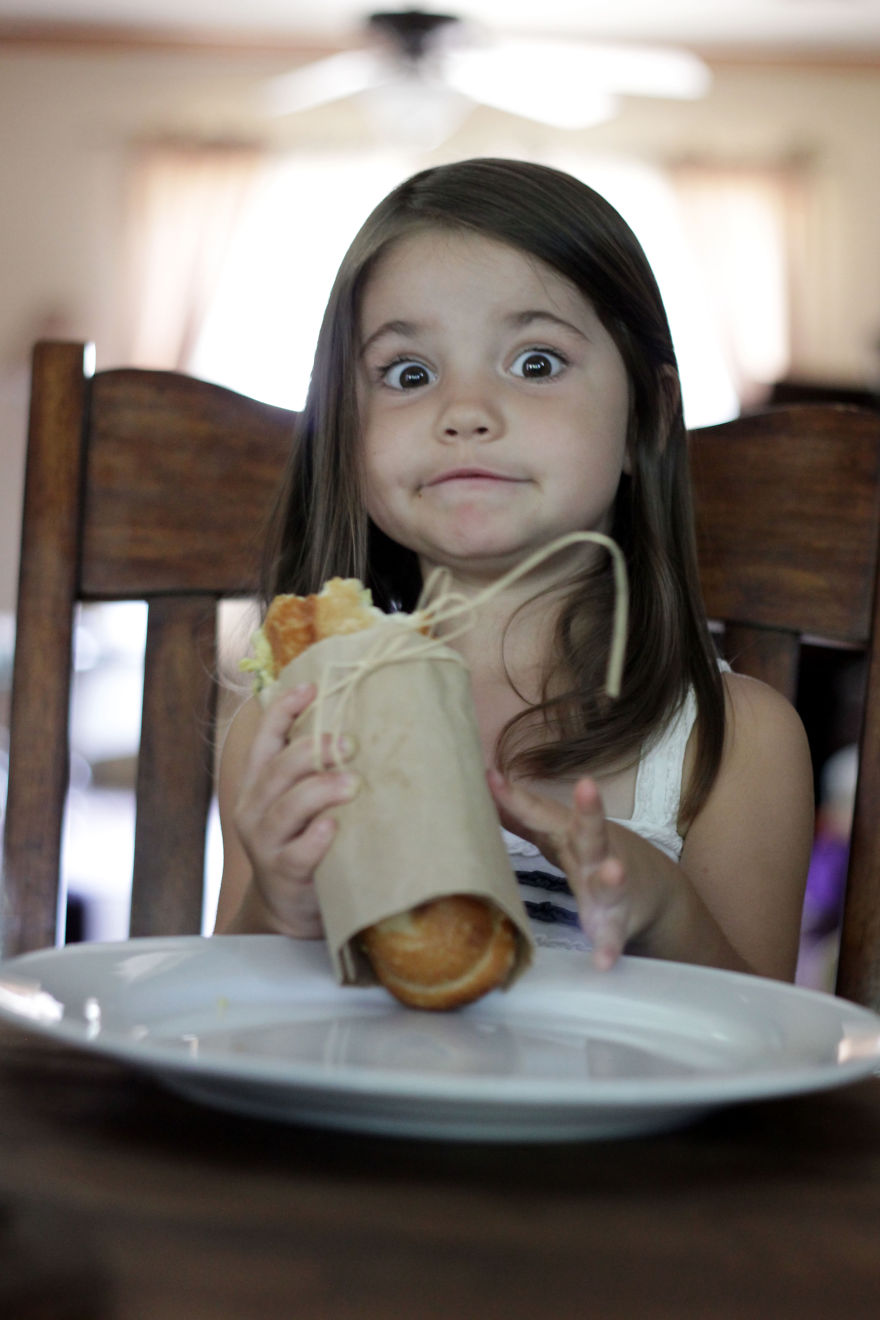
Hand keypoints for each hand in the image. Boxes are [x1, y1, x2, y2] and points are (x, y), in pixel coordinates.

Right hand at [233, 683, 359, 936]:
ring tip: (353, 782)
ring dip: (321, 790)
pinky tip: (333, 828)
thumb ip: (315, 769)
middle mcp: (255, 808)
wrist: (289, 909)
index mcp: (258, 782)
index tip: (312, 687)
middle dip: (312, 749)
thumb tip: (362, 724)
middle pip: (278, 768)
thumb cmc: (305, 840)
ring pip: (288, 807)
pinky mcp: (284, 874)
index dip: (284, 709)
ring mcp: (266, 842)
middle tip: (350, 743)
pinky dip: (316, 838)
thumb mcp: (300, 802)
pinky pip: (298, 853)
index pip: (265, 738)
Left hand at [488, 771, 653, 969]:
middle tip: (588, 786)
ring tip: (614, 870)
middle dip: (589, 810)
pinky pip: (613, 935)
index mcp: (573, 832)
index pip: (543, 812)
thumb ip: (527, 815)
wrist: (651, 892)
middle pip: (591, 831)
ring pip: (610, 880)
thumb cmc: (592, 855)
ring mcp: (610, 889)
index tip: (489, 776)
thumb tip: (488, 787)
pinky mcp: (618, 921)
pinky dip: (609, 946)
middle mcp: (594, 854)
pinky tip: (602, 960)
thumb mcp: (560, 832)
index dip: (516, 796)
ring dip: (611, 876)